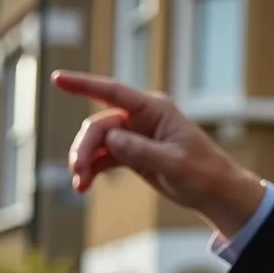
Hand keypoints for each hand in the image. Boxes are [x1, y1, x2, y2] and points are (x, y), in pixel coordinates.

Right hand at [53, 70, 265, 236]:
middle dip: (85, 148)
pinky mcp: (132, 154)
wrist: (215, 193)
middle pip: (100, 126)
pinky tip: (84, 187)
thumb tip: (111, 140)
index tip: (58, 79)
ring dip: (85, 162)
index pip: (113, 92)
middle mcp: (141, 118)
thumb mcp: (174, 163)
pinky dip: (92, 171)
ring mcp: (135, 136)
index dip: (84, 84)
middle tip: (78, 174)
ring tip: (80, 186)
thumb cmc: (203, 172)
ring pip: (98, 143)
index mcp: (155, 109)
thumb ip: (141, 150)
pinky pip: (103, 158)